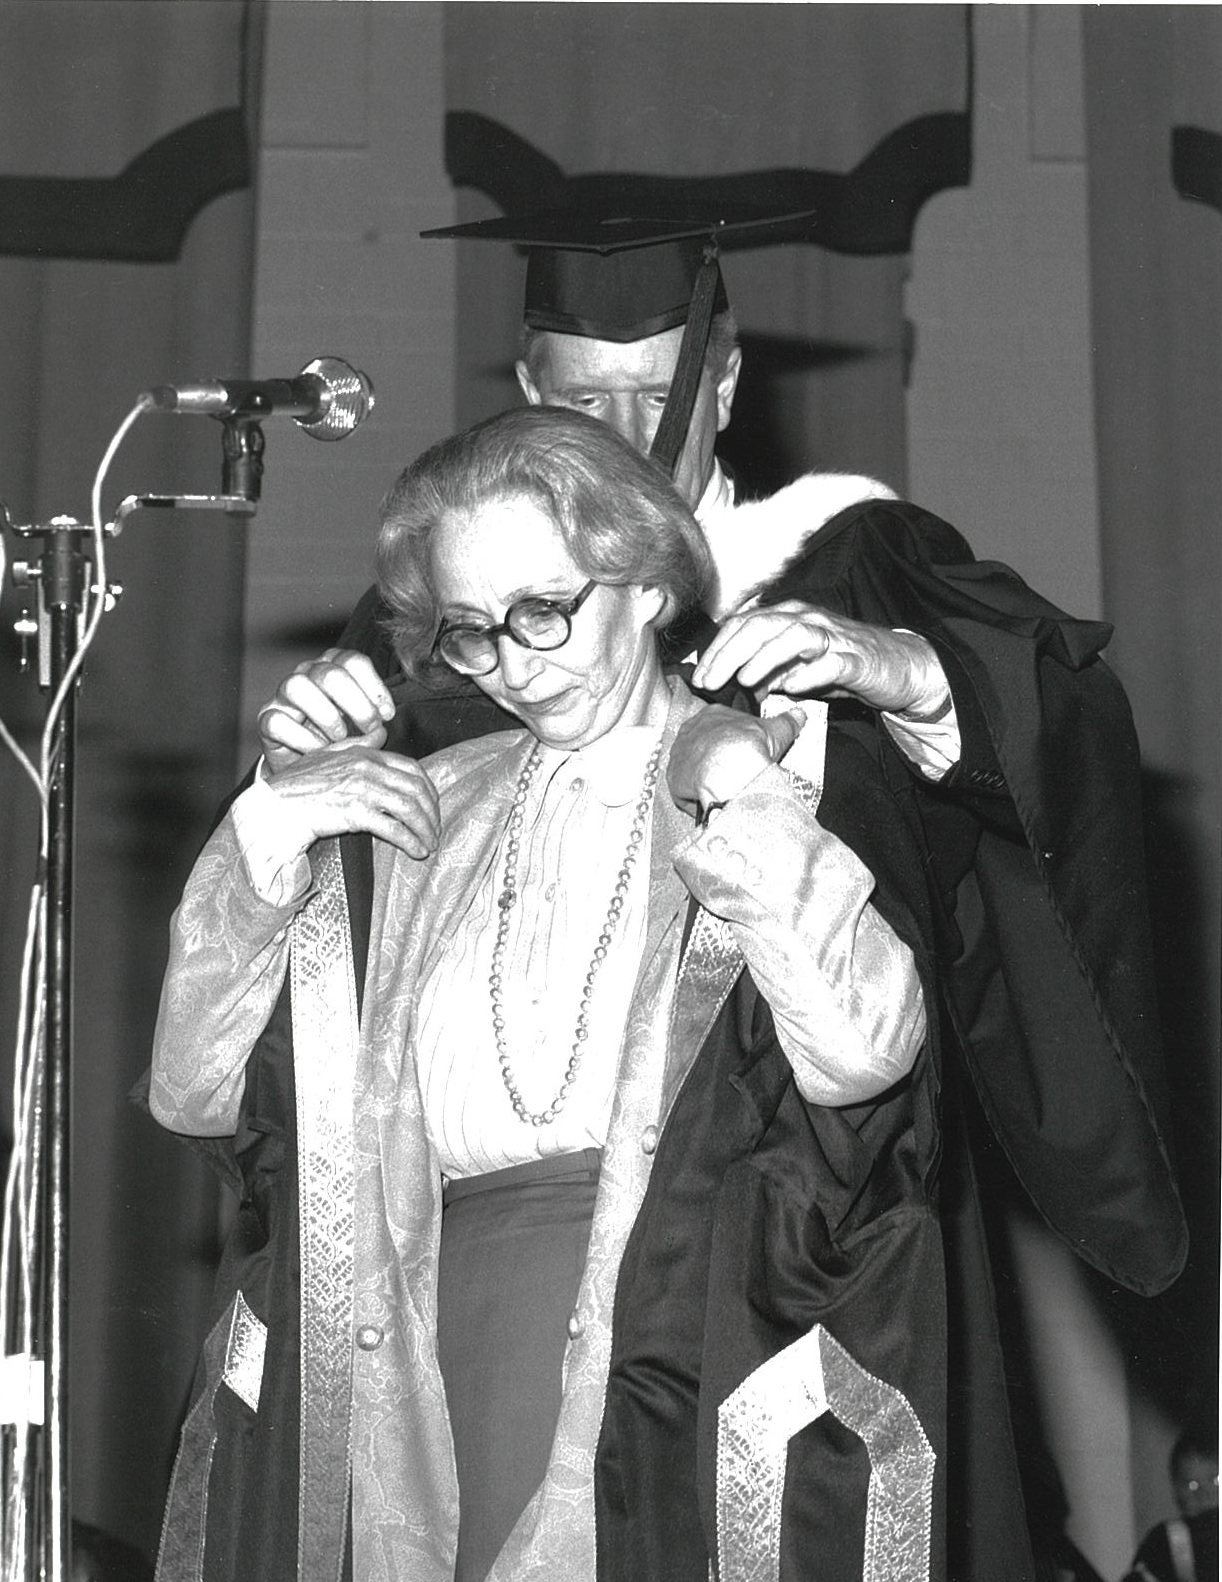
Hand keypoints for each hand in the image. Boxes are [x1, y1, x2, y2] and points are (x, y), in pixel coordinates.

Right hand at [258, 649, 395, 774]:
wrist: (305, 764)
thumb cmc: (339, 738)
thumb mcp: (361, 724)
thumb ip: (374, 718)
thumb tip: (384, 724)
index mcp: (333, 667)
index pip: (353, 661)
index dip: (374, 687)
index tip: (388, 715)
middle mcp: (306, 673)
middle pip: (330, 673)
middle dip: (357, 704)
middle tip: (371, 728)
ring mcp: (282, 695)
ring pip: (297, 687)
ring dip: (327, 716)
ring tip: (341, 739)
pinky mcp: (266, 719)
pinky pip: (278, 721)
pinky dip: (303, 739)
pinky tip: (320, 752)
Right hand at [269, 733, 440, 858]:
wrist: (274, 805)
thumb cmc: (297, 784)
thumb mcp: (327, 754)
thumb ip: (357, 743)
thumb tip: (381, 734)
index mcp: (365, 755)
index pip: (412, 769)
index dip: (428, 790)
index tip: (432, 807)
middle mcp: (368, 769)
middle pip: (416, 790)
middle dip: (432, 813)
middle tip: (435, 830)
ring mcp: (362, 790)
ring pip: (409, 809)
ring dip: (425, 829)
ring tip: (429, 844)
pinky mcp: (355, 813)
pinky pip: (393, 828)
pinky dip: (410, 841)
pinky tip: (416, 851)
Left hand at [667, 705, 803, 819]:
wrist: (731, 770)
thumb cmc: (750, 746)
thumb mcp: (776, 731)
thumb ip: (788, 721)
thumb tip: (799, 714)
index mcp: (711, 715)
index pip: (719, 727)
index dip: (732, 743)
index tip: (742, 755)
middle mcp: (689, 732)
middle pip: (703, 749)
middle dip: (717, 762)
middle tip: (735, 776)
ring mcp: (679, 755)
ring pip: (693, 769)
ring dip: (705, 780)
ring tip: (725, 792)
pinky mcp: (673, 779)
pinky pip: (685, 791)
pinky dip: (698, 799)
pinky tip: (713, 803)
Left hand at [691, 602, 947, 716]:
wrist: (898, 667)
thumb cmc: (841, 665)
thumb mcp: (796, 667)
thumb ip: (765, 672)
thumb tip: (731, 685)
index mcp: (789, 618)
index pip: (743, 624)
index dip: (717, 649)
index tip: (699, 677)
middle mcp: (808, 620)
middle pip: (761, 626)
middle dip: (730, 653)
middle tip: (711, 682)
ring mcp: (834, 637)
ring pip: (794, 636)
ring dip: (766, 657)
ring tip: (746, 681)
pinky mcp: (857, 659)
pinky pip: (831, 662)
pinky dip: (810, 673)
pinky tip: (793, 688)